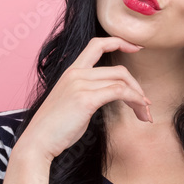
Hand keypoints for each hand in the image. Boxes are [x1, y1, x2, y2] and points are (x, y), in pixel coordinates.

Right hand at [15, 36, 151, 163]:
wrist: (38, 141)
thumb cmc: (54, 127)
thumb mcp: (71, 102)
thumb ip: (87, 92)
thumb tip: (110, 94)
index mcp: (71, 71)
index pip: (97, 44)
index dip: (119, 42)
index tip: (136, 48)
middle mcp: (76, 73)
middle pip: (118, 69)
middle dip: (137, 87)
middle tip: (145, 104)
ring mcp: (80, 84)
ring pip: (122, 80)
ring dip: (139, 97)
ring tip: (144, 113)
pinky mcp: (85, 99)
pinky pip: (119, 91)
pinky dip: (135, 99)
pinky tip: (140, 110)